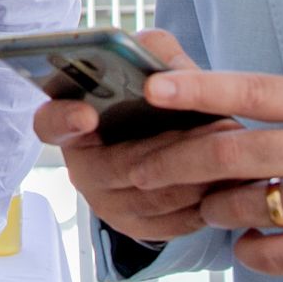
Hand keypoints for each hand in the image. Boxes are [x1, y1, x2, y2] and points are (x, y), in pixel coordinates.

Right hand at [31, 29, 243, 242]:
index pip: (49, 124)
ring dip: (197, 173)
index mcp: (71, 122)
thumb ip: (155, 52)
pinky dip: (205, 201)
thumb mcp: (151, 61)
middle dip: (171, 148)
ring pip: (154, 196)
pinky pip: (174, 223)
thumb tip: (167, 68)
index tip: (86, 115)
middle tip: (216, 125)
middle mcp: (82, 168)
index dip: (63, 121)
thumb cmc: (153, 94)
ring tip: (233, 148)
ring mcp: (108, 204)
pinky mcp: (139, 229)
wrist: (166, 138)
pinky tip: (232, 177)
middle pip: (120, 166)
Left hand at [135, 70, 282, 279]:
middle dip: (175, 162)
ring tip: (206, 208)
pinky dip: (251, 252)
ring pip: (250, 206)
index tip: (152, 89)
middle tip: (140, 169)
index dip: (199, 89)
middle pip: (236, 152)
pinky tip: (248, 246)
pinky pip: (281, 254)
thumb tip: (225, 111)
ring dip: (215, 209)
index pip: (254, 89)